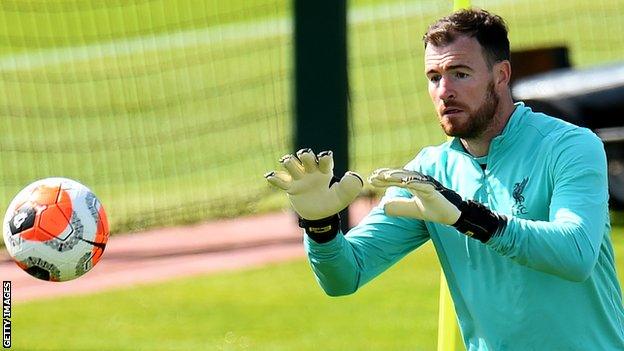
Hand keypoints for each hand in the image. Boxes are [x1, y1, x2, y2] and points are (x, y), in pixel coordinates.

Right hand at [265, 149, 362, 219]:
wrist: (321, 215)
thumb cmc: (333, 201)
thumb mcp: (345, 195)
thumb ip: (351, 186)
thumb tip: (351, 175)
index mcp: (325, 170)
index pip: (324, 160)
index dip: (324, 158)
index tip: (325, 158)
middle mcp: (311, 171)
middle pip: (306, 157)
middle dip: (306, 155)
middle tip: (305, 157)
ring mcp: (300, 179)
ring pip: (292, 165)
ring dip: (289, 162)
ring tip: (287, 162)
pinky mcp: (291, 188)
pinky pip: (281, 181)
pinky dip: (275, 178)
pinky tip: (269, 176)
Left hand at [369, 168, 505, 242]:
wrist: (451, 216)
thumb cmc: (433, 209)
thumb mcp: (412, 210)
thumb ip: (399, 207)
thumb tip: (383, 207)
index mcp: (413, 184)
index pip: (395, 180)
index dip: (383, 179)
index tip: (370, 180)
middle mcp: (419, 182)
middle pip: (399, 176)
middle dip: (385, 175)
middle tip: (372, 176)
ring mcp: (427, 185)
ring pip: (410, 178)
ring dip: (397, 176)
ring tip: (385, 176)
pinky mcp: (434, 191)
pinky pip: (424, 186)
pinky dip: (415, 183)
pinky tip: (406, 182)